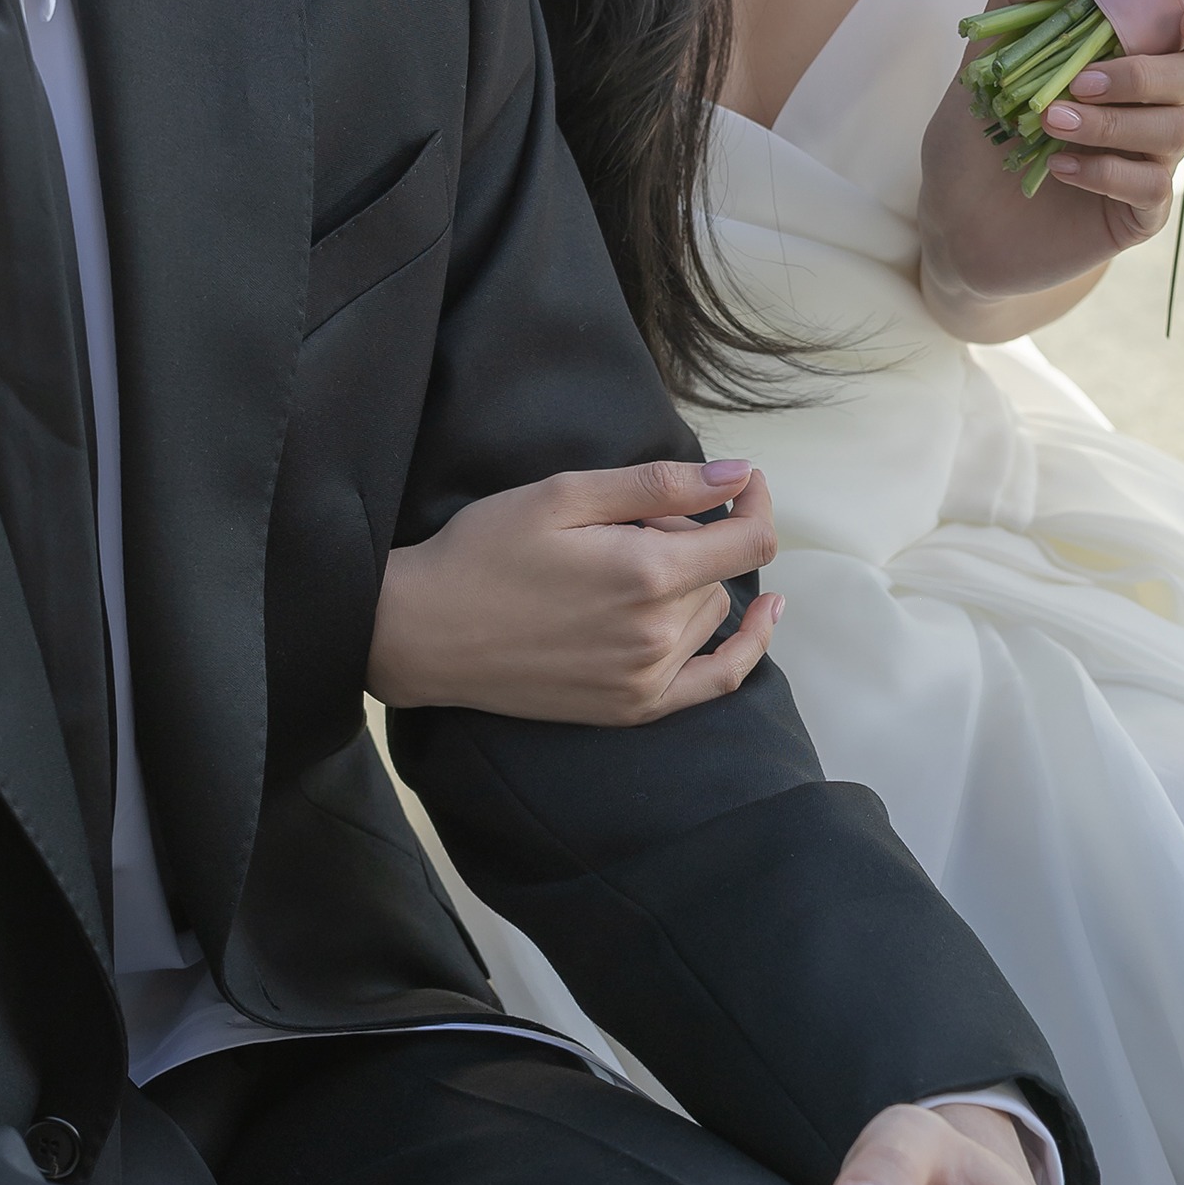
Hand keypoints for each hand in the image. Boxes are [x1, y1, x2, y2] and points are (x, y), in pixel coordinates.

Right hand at [367, 460, 782, 723]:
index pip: (748, 539)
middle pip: (720, 573)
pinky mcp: (631, 708)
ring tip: (618, 569)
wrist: (424, 632)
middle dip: (691, 540)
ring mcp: (647, 678)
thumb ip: (659, 486)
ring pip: (711, 615)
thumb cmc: (484, 552)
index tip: (744, 482)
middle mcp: (658, 634)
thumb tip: (738, 476)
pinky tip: (758, 619)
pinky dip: (743, 650)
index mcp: (646, 574)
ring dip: (689, 585)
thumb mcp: (565, 495)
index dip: (756, 502)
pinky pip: (716, 681)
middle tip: (621, 527)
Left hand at [919, 0, 1183, 318]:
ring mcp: (1151, 163)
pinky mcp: (1137, 213)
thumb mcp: (986, 51)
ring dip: (1112, 122)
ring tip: (1049, 123)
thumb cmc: (979, 129)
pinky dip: (1106, 169)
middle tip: (1082, 81)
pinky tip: (1059, 167)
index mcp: (1137, 60)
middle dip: (1149, 74)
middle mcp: (1156, 108)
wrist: (951, 215)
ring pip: (1178, 131)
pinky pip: (1151, 185)